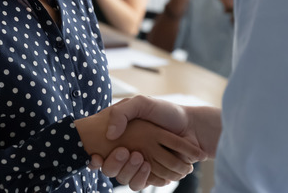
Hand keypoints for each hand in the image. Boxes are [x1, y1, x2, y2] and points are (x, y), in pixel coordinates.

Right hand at [76, 105, 202, 181]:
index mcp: (121, 137)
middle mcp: (127, 152)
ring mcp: (140, 165)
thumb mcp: (141, 103)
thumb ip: (122, 113)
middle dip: (114, 164)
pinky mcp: (154, 175)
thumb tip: (110, 135)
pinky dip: (146, 178)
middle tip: (124, 152)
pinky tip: (149, 166)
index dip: (94, 158)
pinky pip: (143, 183)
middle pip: (110, 169)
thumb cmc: (167, 112)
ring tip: (141, 159)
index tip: (95, 156)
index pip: (99, 152)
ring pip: (125, 179)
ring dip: (130, 171)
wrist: (193, 128)